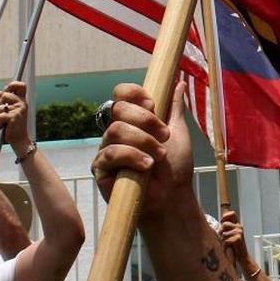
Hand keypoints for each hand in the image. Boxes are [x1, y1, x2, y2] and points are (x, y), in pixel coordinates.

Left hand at [0, 81, 29, 148]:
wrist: (19, 139)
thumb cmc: (13, 126)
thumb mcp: (8, 112)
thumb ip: (3, 102)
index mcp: (22, 101)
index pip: (21, 86)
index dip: (13, 84)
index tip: (7, 88)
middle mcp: (23, 103)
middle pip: (5, 94)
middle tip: (2, 112)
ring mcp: (19, 109)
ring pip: (0, 107)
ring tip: (3, 122)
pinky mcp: (14, 117)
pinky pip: (0, 116)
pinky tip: (2, 127)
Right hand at [92, 81, 192, 219]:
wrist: (172, 197)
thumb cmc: (175, 167)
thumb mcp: (178, 132)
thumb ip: (174, 108)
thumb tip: (178, 82)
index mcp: (133, 120)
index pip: (121, 95)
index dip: (134, 94)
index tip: (153, 104)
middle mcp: (116, 131)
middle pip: (118, 109)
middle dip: (145, 120)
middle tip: (164, 136)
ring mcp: (107, 149)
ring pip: (115, 130)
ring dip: (143, 141)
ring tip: (159, 156)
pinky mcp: (100, 169)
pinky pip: (110, 153)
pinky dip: (132, 157)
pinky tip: (147, 166)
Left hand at [219, 209, 247, 258]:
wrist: (243, 257)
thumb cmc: (234, 247)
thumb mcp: (230, 236)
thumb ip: (226, 229)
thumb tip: (216, 226)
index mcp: (237, 225)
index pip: (232, 214)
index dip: (225, 216)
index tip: (221, 222)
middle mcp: (239, 227)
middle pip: (224, 224)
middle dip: (221, 232)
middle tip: (222, 239)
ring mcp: (239, 232)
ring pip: (224, 234)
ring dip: (222, 241)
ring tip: (226, 245)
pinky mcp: (238, 238)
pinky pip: (226, 241)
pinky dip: (224, 246)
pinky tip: (227, 248)